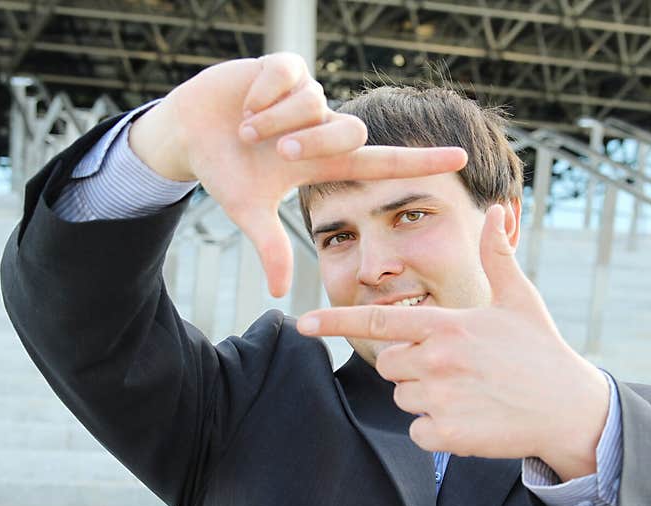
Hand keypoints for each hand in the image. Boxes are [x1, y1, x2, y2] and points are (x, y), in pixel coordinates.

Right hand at [129, 54, 467, 296]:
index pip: (383, 162)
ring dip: (274, 120)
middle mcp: (324, 128)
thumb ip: (270, 246)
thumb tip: (280, 293)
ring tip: (247, 128)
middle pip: (350, 132)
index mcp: (324, 162)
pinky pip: (289, 75)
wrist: (189, 133)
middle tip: (273, 151)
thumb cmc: (225, 171)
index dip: (420, 162)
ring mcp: (308, 97)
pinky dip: (261, 92)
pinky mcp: (285, 66)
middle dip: (309, 143)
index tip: (460, 158)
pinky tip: (245, 102)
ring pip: (315, 104)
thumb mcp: (247, 210)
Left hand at [296, 205, 609, 480]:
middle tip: (457, 369)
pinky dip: (437, 431)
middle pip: (390, 365)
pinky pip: (418, 432)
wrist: (569, 407)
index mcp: (446, 324)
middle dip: (412, 367)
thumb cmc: (541, 350)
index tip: (303, 323)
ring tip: (470, 392)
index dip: (336, 321)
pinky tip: (470, 419)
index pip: (378, 319)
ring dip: (427, 398)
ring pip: (403, 399)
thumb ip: (497, 256)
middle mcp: (437, 358)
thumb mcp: (520, 299)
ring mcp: (441, 397)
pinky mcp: (448, 434)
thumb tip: (495, 211)